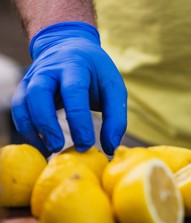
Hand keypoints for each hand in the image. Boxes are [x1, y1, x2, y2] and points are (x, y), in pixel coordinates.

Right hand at [12, 22, 126, 155]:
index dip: (79, 120)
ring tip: (49, 151)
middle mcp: (49, 70)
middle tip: (59, 147)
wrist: (70, 47)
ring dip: (33, 130)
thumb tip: (111, 149)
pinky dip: (27, 130)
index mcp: (75, 66)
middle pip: (39, 94)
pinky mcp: (25, 89)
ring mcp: (33, 78)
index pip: (74, 92)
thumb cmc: (96, 73)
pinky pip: (19, 110)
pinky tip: (42, 146)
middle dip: (47, 123)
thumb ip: (115, 118)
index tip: (86, 144)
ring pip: (23, 103)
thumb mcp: (113, 88)